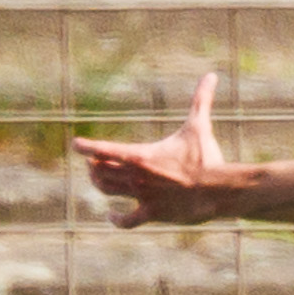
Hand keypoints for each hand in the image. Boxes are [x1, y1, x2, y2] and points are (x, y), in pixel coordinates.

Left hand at [72, 73, 228, 229]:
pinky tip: (111, 217)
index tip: (76, 144)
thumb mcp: (199, 126)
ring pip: (108, 191)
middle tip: (92, 161)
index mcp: (141, 155)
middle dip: (94, 165)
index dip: (86, 147)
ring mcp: (142, 197)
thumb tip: (211, 75)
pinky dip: (117, 219)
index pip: (103, 150)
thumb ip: (201, 100)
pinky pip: (128, 220)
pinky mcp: (152, 214)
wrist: (217, 191)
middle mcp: (136, 177)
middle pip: (101, 171)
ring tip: (97, 179)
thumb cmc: (207, 157)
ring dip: (100, 184)